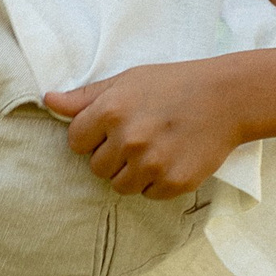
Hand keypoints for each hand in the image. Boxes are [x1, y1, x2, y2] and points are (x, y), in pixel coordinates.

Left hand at [43, 63, 244, 198]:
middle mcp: (128, 139)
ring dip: (132, 172)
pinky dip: (157, 181)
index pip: (76, 142)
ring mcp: (151, 164)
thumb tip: (48, 101)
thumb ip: (85, 97)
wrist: (227, 97)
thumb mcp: (127, 81)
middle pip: (97, 167)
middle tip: (140, 136)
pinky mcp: (173, 183)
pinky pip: (148, 194)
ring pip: (120, 186)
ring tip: (155, 148)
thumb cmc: (174, 84)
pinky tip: (172, 158)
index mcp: (110, 111)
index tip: (113, 127)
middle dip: (113, 155)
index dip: (93, 136)